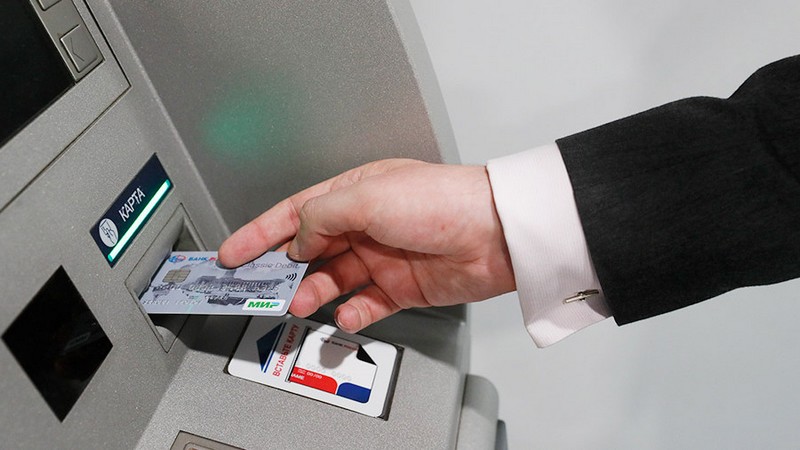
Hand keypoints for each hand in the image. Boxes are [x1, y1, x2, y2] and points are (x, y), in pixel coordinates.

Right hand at [218, 159, 514, 332]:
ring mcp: (383, 257)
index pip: (294, 213)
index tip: (232, 254)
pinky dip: (352, 312)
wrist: (496, 234)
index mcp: (354, 194)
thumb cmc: (441, 200)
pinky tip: (345, 314)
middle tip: (259, 289)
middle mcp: (366, 225)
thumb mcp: (367, 196)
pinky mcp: (403, 287)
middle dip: (282, 270)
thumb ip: (321, 217)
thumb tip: (297, 240)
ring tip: (300, 303)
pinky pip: (366, 305)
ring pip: (333, 280)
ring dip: (313, 292)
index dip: (259, 233)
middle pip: (309, 250)